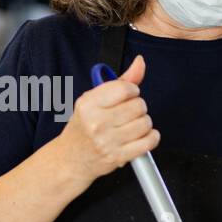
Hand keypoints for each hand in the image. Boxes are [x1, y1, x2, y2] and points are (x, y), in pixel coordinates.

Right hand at [57, 55, 159, 187]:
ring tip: (132, 126)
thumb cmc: (84, 127)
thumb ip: (120, 81)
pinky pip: (149, 141)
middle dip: (138, 107)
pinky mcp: (119, 156)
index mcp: (88, 104)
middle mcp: (96, 122)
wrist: (71, 159)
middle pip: (138, 105)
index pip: (125, 88)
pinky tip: (141, 136)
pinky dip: (151, 137)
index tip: (127, 95)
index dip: (132, 90)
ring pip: (145, 123)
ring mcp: (108, 141)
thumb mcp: (94, 100)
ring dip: (144, 123)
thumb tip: (140, 62)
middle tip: (127, 113)